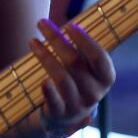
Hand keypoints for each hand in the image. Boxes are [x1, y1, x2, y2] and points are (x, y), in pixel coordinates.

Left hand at [27, 18, 115, 137]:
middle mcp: (94, 92)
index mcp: (105, 78)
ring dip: (46, 57)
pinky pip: (54, 101)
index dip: (84, 40)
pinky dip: (48, 91)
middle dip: (57, 39)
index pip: (98, 56)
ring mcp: (78, 104)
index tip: (70, 25)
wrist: (66, 114)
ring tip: (32, 41)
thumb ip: (82, 48)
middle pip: (75, 62)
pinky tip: (41, 80)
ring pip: (62, 78)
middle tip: (41, 23)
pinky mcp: (61, 114)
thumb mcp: (86, 66)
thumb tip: (71, 24)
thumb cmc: (76, 79)